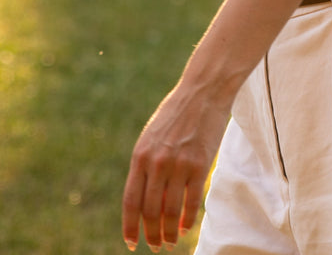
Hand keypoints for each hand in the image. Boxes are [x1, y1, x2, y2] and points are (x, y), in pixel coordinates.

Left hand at [121, 81, 230, 251]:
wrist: (202, 92)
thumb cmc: (175, 115)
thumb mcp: (152, 138)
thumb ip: (146, 167)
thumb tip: (146, 203)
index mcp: (140, 156)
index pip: (131, 202)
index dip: (130, 227)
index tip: (132, 243)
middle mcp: (156, 163)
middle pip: (150, 211)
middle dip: (152, 234)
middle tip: (156, 245)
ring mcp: (178, 164)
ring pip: (170, 211)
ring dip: (170, 232)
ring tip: (171, 241)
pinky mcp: (200, 164)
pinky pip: (191, 202)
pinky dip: (188, 220)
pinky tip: (186, 228)